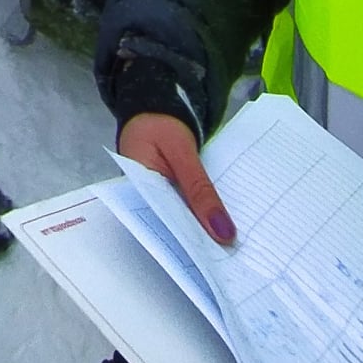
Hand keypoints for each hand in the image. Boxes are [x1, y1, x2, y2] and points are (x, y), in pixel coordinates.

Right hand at [118, 114, 235, 244]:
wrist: (157, 105)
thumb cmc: (161, 122)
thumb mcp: (182, 152)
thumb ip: (200, 190)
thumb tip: (223, 232)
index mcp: (132, 189)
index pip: (160, 224)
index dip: (187, 242)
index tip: (215, 257)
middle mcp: (140, 200)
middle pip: (170, 228)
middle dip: (198, 241)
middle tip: (229, 257)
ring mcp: (154, 199)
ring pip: (180, 222)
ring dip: (201, 231)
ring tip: (229, 249)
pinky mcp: (168, 196)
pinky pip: (185, 212)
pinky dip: (201, 217)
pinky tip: (221, 227)